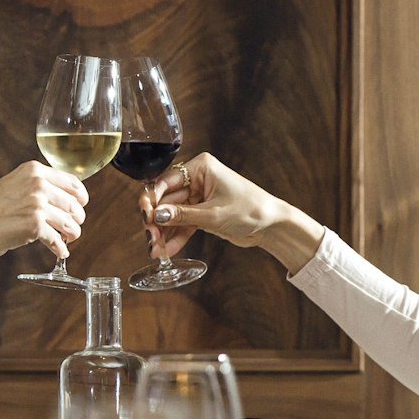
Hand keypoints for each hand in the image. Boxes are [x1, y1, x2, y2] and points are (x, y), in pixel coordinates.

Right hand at [0, 162, 88, 262]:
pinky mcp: (34, 225)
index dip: (81, 197)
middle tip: (72, 229)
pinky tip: (59, 252)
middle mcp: (37, 183)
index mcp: (32, 170)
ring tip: (67, 240)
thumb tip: (61, 199)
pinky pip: (58, 240)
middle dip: (77, 219)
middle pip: (74, 204)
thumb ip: (34, 186)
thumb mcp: (11, 186)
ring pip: (70, 222)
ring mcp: (37, 204)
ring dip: (72, 234)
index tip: (81, 206)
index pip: (72, 181)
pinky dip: (60, 249)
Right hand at [140, 151, 323, 272]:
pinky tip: (168, 251)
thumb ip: (183, 215)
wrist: (272, 225)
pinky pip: (183, 224)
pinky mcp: (203, 213)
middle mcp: (197, 179)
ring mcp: (199, 197)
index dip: (152, 199)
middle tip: (150, 239)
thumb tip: (156, 216)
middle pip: (166, 200)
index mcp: (200, 167)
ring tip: (156, 251)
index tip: (145, 216)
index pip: (166, 181)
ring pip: (173, 214)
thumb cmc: (250, 209)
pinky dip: (176, 237)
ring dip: (164, 232)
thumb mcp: (213, 214)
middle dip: (157, 221)